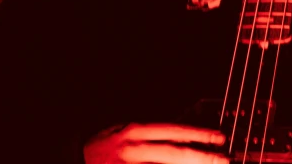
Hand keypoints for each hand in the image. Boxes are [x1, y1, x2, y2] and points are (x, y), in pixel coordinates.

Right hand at [84, 123, 228, 163]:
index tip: (218, 138)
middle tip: (223, 160)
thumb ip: (145, 135)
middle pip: (175, 153)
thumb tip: (173, 136)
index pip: (173, 132)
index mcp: (134, 133)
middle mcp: (133, 150)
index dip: (198, 135)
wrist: (67, 158)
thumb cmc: (96, 149)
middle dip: (202, 157)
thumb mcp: (119, 132)